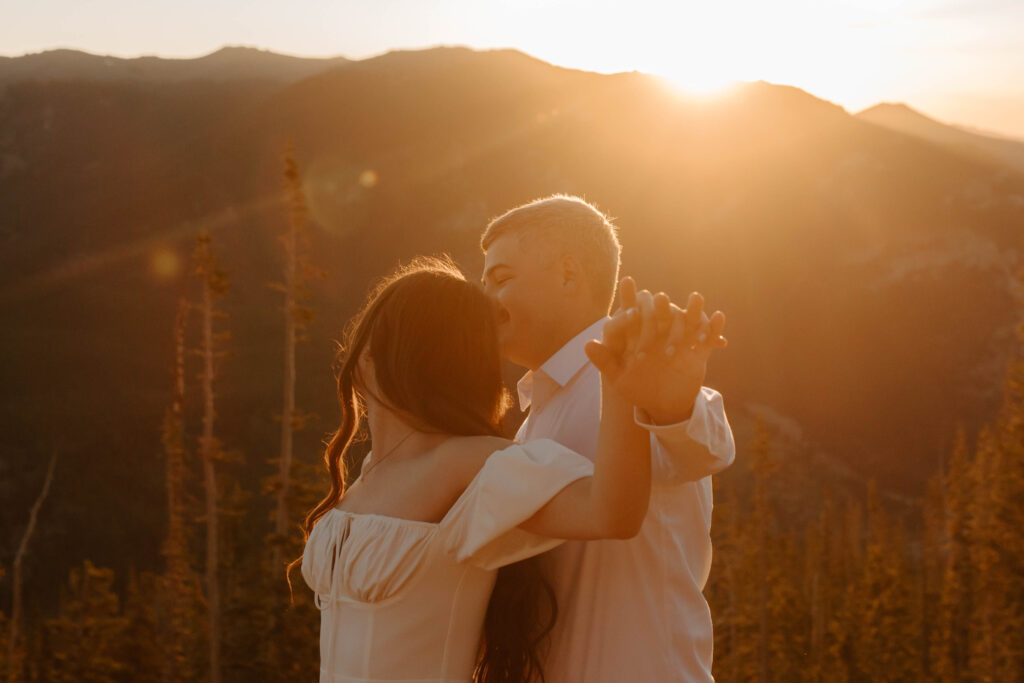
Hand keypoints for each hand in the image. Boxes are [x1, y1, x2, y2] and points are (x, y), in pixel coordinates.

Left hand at [585, 277, 726, 423]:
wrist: (662, 404)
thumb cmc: (638, 387)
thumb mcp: (619, 377)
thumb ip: (605, 361)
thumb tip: (586, 345)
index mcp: (642, 335)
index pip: (635, 314)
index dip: (631, 303)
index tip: (628, 295)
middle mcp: (663, 333)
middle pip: (662, 314)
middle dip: (661, 306)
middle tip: (658, 298)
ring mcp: (682, 341)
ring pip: (689, 320)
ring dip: (693, 308)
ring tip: (696, 298)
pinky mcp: (699, 353)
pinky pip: (708, 338)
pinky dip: (715, 328)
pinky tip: (718, 317)